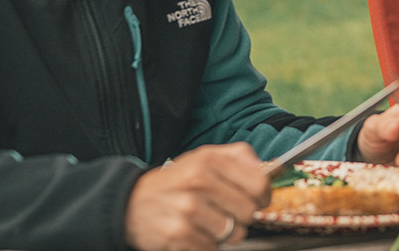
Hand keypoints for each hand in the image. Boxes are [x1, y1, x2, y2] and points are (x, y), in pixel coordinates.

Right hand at [124, 142, 269, 250]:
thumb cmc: (174, 182)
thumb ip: (238, 156)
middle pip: (249, 212)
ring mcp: (188, 209)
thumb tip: (268, 167)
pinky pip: (213, 248)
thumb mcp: (203, 157)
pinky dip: (206, 244)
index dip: (264, 196)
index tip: (259, 200)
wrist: (130, 203)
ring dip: (225, 233)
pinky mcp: (179, 234)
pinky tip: (193, 232)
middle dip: (242, 217)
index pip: (259, 184)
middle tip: (227, 213)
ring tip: (207, 222)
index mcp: (209, 161)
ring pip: (234, 233)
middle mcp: (198, 183)